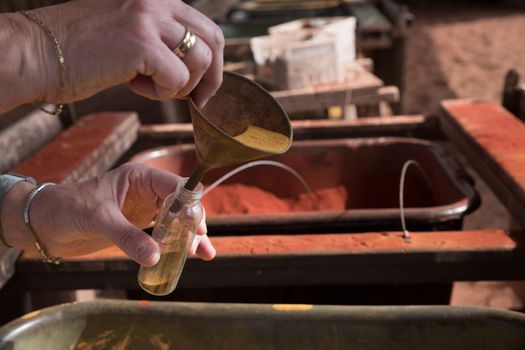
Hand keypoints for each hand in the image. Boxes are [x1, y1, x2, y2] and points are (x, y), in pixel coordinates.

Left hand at [2, 163, 215, 265]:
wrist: (44, 223)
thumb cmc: (67, 208)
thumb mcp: (98, 218)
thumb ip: (127, 237)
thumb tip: (155, 257)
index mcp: (140, 177)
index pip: (175, 186)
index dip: (189, 203)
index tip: (195, 225)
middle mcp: (146, 192)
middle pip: (182, 204)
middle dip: (193, 223)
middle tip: (198, 243)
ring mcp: (143, 210)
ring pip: (176, 221)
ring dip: (190, 237)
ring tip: (203, 253)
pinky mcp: (137, 228)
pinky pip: (163, 236)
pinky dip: (176, 246)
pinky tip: (189, 257)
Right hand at [9, 0, 223, 107]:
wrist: (37, 53)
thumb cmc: (77, 50)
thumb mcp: (128, 33)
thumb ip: (160, 40)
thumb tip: (190, 65)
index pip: (205, 27)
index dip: (212, 61)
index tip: (203, 85)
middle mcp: (156, 1)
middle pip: (212, 40)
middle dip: (212, 76)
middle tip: (197, 98)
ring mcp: (148, 19)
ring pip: (199, 60)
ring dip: (181, 85)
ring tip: (149, 86)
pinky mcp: (140, 43)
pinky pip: (177, 78)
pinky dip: (163, 92)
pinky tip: (136, 87)